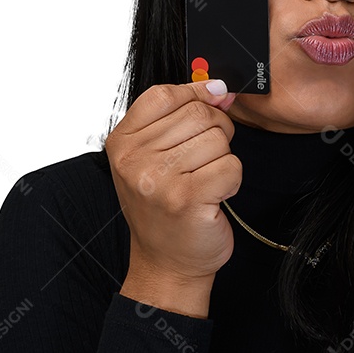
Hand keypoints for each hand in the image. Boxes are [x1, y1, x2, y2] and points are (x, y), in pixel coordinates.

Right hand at [106, 80, 240, 286]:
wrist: (167, 263)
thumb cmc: (165, 207)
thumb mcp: (157, 156)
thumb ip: (182, 117)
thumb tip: (219, 89)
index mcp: (122, 142)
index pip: (165, 94)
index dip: (196, 96)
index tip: (208, 107)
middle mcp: (134, 159)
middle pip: (198, 114)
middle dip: (215, 132)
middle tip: (204, 160)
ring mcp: (158, 179)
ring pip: (218, 139)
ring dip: (222, 159)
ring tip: (203, 182)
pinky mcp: (186, 199)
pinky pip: (231, 165)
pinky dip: (231, 180)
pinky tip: (214, 196)